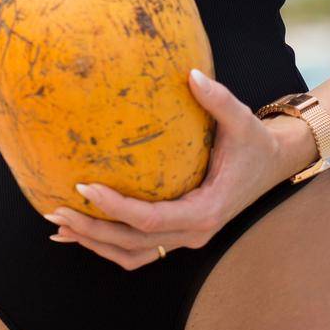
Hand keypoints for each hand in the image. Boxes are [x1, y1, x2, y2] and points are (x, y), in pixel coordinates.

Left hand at [43, 69, 298, 268]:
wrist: (273, 164)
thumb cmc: (254, 141)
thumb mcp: (241, 119)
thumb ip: (218, 99)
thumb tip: (191, 74)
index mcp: (205, 212)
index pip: (151, 220)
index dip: (115, 208)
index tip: (83, 186)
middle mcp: (194, 233)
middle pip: (133, 245)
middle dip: (92, 231)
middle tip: (56, 209)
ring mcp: (185, 239)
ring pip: (132, 255)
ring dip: (95, 243)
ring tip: (58, 225)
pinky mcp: (178, 235)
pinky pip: (139, 250)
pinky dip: (108, 244)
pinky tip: (81, 231)